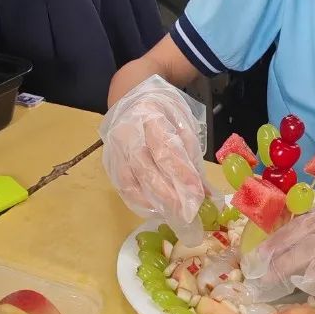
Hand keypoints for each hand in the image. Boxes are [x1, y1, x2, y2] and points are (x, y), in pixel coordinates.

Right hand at [100, 76, 207, 238]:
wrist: (129, 95)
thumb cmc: (161, 110)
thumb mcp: (181, 121)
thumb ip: (191, 154)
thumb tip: (204, 191)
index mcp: (149, 115)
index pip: (165, 148)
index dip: (181, 173)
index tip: (197, 195)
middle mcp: (127, 133)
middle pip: (147, 169)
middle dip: (169, 195)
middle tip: (189, 215)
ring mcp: (115, 149)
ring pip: (132, 181)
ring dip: (155, 203)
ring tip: (176, 217)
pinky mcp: (110, 162)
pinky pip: (122, 186)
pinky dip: (139, 201)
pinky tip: (156, 210)